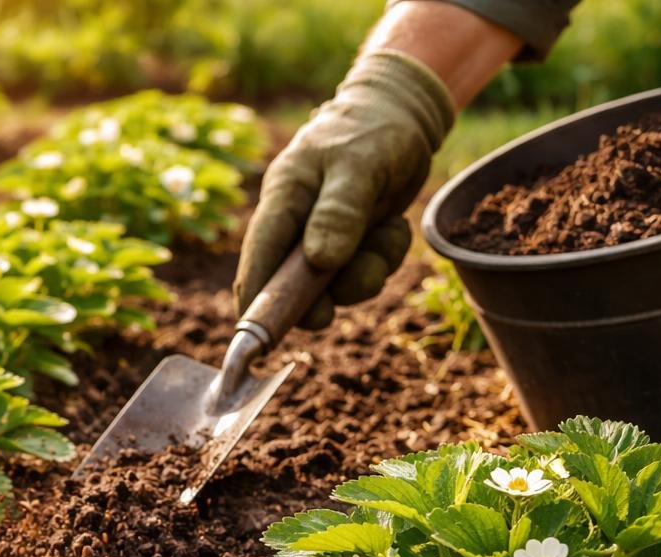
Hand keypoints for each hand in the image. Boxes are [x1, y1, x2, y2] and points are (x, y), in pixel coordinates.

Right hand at [235, 50, 454, 329]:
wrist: (404, 112)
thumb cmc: (374, 129)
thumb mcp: (359, 165)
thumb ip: (338, 212)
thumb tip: (318, 262)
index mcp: (283, 200)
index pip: (257, 260)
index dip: (256, 303)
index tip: (262, 340)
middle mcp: (296, 223)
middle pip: (293, 285)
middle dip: (329, 294)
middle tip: (363, 282)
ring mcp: (322, 234)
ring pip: (334, 283)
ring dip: (366, 273)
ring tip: (388, 236)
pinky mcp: (348, 240)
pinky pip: (361, 270)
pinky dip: (383, 258)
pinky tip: (393, 226)